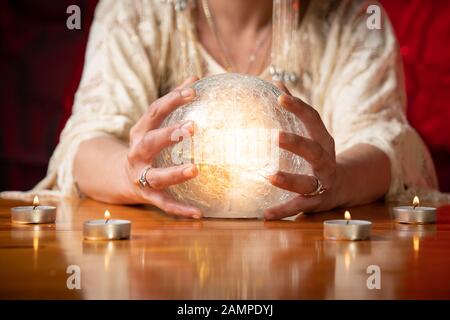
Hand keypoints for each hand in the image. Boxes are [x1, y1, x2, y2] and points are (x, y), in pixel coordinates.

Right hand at [125, 77, 202, 218]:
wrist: (121, 176)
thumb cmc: (147, 144)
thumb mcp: (154, 123)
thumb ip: (174, 101)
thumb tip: (195, 77)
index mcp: (140, 132)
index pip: (155, 111)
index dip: (172, 99)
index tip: (194, 89)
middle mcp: (138, 153)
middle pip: (150, 142)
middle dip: (169, 135)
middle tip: (192, 127)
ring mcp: (141, 175)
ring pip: (157, 176)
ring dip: (174, 172)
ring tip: (194, 170)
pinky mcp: (148, 195)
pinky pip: (165, 204)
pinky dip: (181, 209)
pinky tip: (199, 213)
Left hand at [265, 85, 339, 219]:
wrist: (343, 186)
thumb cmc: (319, 154)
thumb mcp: (312, 133)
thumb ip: (295, 110)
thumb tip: (277, 83)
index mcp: (323, 140)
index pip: (313, 120)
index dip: (298, 107)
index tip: (279, 96)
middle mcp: (325, 161)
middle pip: (314, 151)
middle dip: (297, 143)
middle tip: (276, 136)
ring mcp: (322, 183)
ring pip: (308, 182)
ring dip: (290, 180)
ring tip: (270, 176)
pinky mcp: (316, 203)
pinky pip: (299, 207)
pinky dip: (283, 210)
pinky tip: (266, 214)